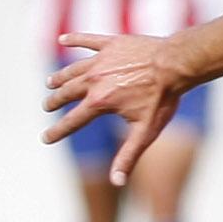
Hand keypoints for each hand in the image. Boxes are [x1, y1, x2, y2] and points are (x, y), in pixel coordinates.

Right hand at [43, 29, 183, 186]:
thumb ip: (128, 156)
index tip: (45, 138)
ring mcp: (101, 60)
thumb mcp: (145, 131)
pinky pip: (87, 40)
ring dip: (60, 78)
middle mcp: (94, 80)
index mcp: (99, 102)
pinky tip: (63, 39)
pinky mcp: (111, 43)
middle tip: (47, 106)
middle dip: (53, 102)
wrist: (177, 63)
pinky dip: (73, 40)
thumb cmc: (163, 98)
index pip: (71, 121)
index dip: (56, 131)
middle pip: (65, 93)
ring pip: (72, 70)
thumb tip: (117, 182)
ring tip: (51, 83)